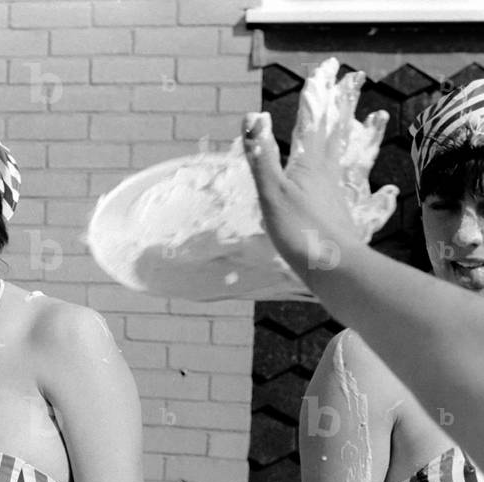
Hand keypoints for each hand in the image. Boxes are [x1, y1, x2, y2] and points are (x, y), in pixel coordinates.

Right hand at [242, 58, 396, 274]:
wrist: (333, 266)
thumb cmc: (299, 229)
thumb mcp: (272, 192)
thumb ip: (261, 156)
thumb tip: (254, 116)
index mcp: (309, 164)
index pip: (311, 122)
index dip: (316, 97)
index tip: (323, 71)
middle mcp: (327, 172)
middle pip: (335, 132)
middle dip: (340, 107)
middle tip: (352, 82)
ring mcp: (337, 191)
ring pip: (347, 155)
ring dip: (356, 135)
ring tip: (370, 121)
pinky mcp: (341, 211)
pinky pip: (350, 183)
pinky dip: (353, 173)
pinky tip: (363, 184)